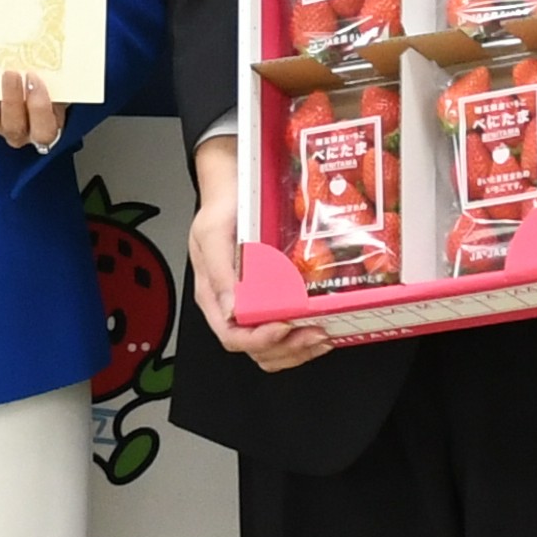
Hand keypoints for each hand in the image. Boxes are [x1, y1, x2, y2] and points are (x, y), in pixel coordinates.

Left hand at [0, 73, 66, 150]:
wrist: (34, 84)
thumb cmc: (52, 84)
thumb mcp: (62, 82)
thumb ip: (61, 72)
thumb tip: (59, 38)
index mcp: (45, 125)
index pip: (45, 127)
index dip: (39, 106)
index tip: (35, 78)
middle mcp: (18, 129)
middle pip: (14, 126)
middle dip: (12, 101)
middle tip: (11, 74)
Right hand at [181, 133, 332, 371]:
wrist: (235, 186)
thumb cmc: (222, 209)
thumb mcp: (212, 233)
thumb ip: (219, 271)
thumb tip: (232, 310)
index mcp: (215, 296)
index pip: (232, 336)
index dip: (259, 339)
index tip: (283, 326)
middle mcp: (234, 306)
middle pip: (257, 350)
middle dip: (288, 349)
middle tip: (315, 333)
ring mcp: (255, 305)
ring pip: (274, 348)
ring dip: (300, 349)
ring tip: (323, 335)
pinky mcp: (274, 297)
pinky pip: (288, 330)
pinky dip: (305, 337)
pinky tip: (324, 326)